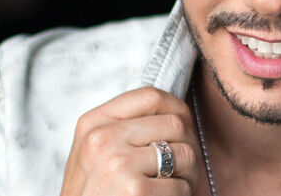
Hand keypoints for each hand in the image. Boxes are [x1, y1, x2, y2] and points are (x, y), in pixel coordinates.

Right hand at [59, 87, 200, 195]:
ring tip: (172, 185)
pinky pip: (181, 184)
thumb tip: (177, 110)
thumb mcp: (96, 153)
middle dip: (187, 146)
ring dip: (188, 173)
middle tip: (181, 168)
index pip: (150, 96)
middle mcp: (102, 138)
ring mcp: (117, 163)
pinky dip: (180, 195)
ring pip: (185, 153)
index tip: (181, 130)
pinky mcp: (134, 190)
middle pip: (175, 123)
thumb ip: (126, 128)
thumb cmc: (96, 193)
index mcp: (93, 123)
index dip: (177, 110)